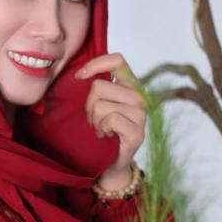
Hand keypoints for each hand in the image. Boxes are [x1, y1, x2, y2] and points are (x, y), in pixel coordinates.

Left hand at [75, 53, 146, 180]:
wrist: (111, 161)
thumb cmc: (103, 129)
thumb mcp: (98, 103)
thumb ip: (97, 87)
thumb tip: (79, 74)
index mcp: (130, 85)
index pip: (117, 60)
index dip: (95, 65)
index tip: (79, 77)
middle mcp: (139, 97)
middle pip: (99, 86)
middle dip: (88, 105)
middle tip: (94, 119)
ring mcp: (141, 115)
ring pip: (101, 105)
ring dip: (94, 120)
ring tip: (101, 128)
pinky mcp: (138, 133)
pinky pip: (110, 120)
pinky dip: (102, 129)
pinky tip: (107, 135)